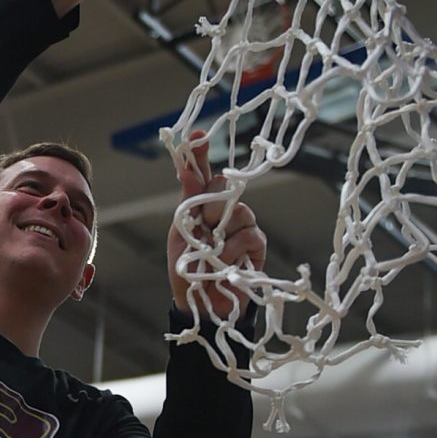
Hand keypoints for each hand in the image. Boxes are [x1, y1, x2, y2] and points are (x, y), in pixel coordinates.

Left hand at [167, 131, 265, 318]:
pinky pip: (249, 233)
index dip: (201, 153)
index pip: (204, 173)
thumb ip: (187, 200)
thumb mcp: (180, 231)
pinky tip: (224, 261)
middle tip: (201, 225)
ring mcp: (242, 225)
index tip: (198, 136)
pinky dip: (233, 247)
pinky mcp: (256, 244)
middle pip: (223, 186)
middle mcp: (224, 210)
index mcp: (202, 204)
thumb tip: (185, 167)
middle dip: (210, 203)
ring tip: (211, 251)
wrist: (199, 302)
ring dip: (221, 230)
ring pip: (239, 209)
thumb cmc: (188, 267)